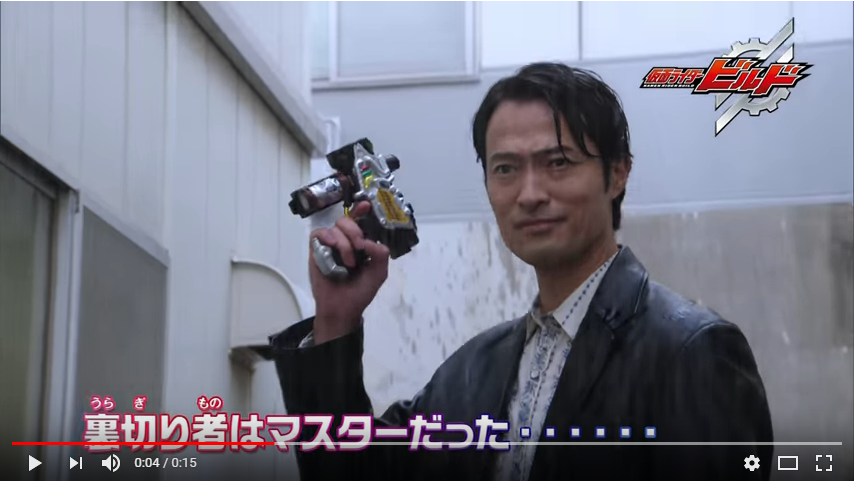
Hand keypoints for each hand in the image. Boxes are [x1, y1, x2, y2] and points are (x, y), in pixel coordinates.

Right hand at [309, 201, 389, 343]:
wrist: (341, 309)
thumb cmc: (360, 292)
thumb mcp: (378, 273)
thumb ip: (381, 255)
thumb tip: (370, 241)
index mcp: (360, 244)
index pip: (361, 222)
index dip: (362, 210)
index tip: (365, 205)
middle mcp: (345, 241)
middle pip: (347, 221)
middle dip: (355, 230)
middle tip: (359, 246)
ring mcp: (330, 245)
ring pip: (335, 228)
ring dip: (344, 243)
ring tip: (348, 263)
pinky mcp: (316, 251)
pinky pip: (318, 234)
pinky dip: (327, 238)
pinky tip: (332, 248)